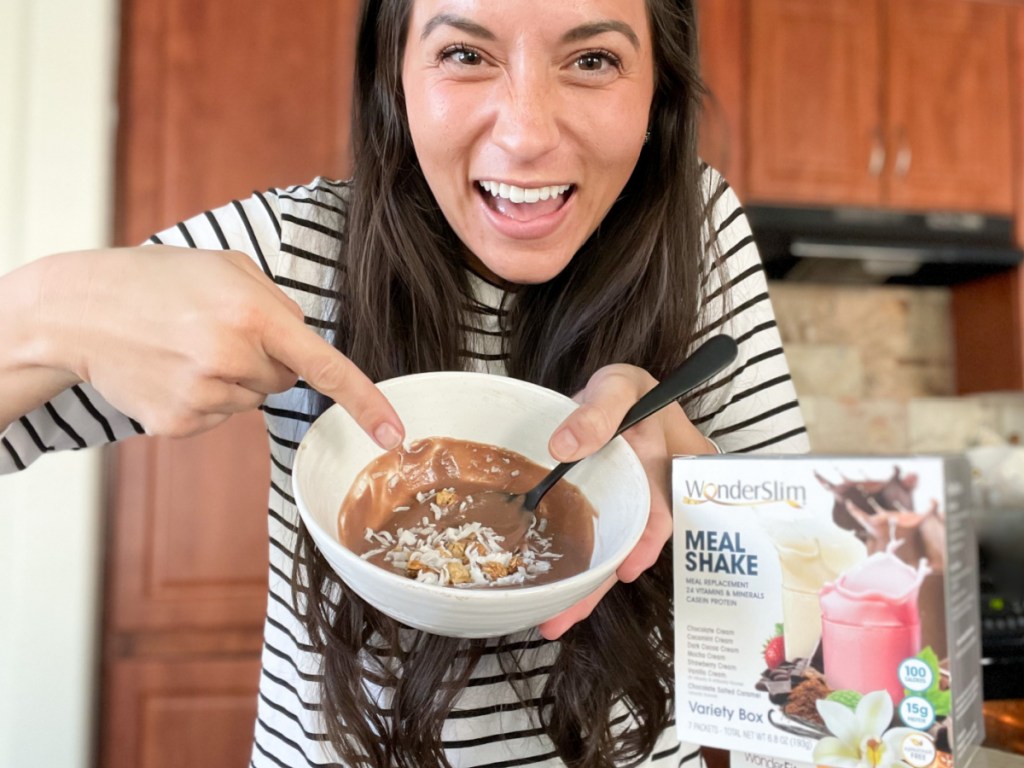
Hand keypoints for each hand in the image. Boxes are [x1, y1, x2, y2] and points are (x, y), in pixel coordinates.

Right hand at [33, 246, 403, 445]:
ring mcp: (203, 396)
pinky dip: (204, 396)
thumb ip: (278, 303)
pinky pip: (219, 416)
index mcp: (253, 315)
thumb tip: (305, 343)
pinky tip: (171, 368)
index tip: (394, 433)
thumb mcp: (228, 268)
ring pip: (252, 398)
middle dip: (264, 357)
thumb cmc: (158, 280)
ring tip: (186, 345)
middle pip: (284, 379)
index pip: (326, 366)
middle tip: (215, 329)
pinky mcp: (179, 423)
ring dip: (233, 376)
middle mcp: (232, 359)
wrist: (78, 310)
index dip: (365, 402)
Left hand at [536, 364, 715, 639]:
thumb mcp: (616, 387)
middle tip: (566, 616)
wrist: (620, 396)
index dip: (645, 542)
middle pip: (635, 546)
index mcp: (670, 465)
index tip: (624, 570)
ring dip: (590, 588)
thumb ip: (597, 412)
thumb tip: (564, 446)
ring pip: (616, 554)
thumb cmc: (625, 391)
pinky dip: (584, 569)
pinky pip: (603, 545)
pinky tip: (558, 595)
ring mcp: (638, 510)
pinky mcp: (617, 517)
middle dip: (603, 584)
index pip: (664, 509)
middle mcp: (660, 496)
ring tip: (555, 619)